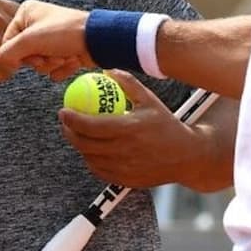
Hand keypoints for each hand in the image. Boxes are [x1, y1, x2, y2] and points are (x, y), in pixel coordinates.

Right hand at [0, 0, 92, 80]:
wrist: (98, 41)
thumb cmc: (64, 33)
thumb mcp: (30, 40)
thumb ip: (8, 51)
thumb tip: (3, 60)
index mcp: (26, 12)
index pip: (8, 41)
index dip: (20, 53)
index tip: (34, 54)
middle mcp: (36, 23)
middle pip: (24, 54)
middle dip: (40, 60)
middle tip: (53, 55)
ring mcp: (50, 37)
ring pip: (39, 63)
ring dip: (52, 64)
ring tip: (65, 56)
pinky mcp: (62, 50)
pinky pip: (53, 68)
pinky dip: (62, 69)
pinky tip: (73, 60)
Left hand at [59, 69, 200, 187]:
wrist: (186, 156)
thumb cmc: (166, 124)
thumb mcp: (150, 100)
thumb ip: (128, 83)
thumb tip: (107, 70)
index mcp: (129, 129)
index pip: (90, 125)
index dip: (72, 119)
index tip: (64, 110)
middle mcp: (125, 151)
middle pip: (84, 144)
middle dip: (68, 132)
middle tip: (66, 122)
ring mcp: (124, 168)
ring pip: (89, 158)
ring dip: (79, 146)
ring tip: (77, 133)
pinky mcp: (125, 180)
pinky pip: (99, 170)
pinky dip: (91, 159)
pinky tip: (91, 149)